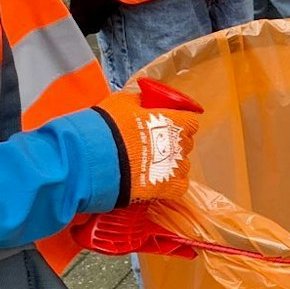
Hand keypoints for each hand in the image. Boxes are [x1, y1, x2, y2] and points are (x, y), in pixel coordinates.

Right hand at [97, 79, 201, 204]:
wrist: (99, 157)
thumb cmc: (110, 126)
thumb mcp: (122, 102)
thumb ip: (137, 101)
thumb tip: (141, 99)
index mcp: (174, 122)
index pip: (190, 122)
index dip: (179, 124)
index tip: (168, 125)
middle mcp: (179, 144)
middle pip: (185, 144)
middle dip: (173, 144)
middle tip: (153, 145)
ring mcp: (176, 168)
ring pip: (182, 165)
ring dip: (171, 165)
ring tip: (150, 166)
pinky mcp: (169, 188)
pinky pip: (180, 186)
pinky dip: (171, 185)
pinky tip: (157, 182)